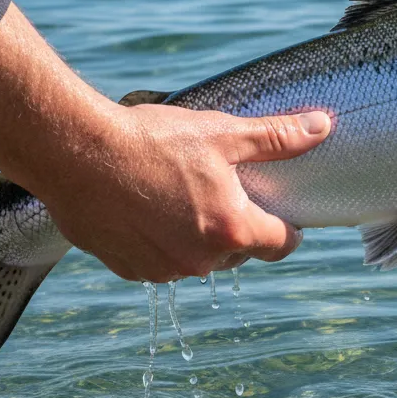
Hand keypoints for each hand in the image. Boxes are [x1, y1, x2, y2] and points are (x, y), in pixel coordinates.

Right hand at [41, 105, 330, 282]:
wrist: (74, 151)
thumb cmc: (152, 140)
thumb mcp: (223, 134)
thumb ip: (277, 137)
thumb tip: (322, 127)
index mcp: (232, 230)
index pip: (282, 245)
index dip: (287, 228)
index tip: (281, 214)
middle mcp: (202, 260)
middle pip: (240, 250)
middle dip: (236, 225)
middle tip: (220, 189)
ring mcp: (164, 270)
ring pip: (199, 257)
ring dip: (197, 234)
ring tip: (179, 194)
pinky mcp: (130, 270)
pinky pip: (161, 261)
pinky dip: (161, 241)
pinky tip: (147, 207)